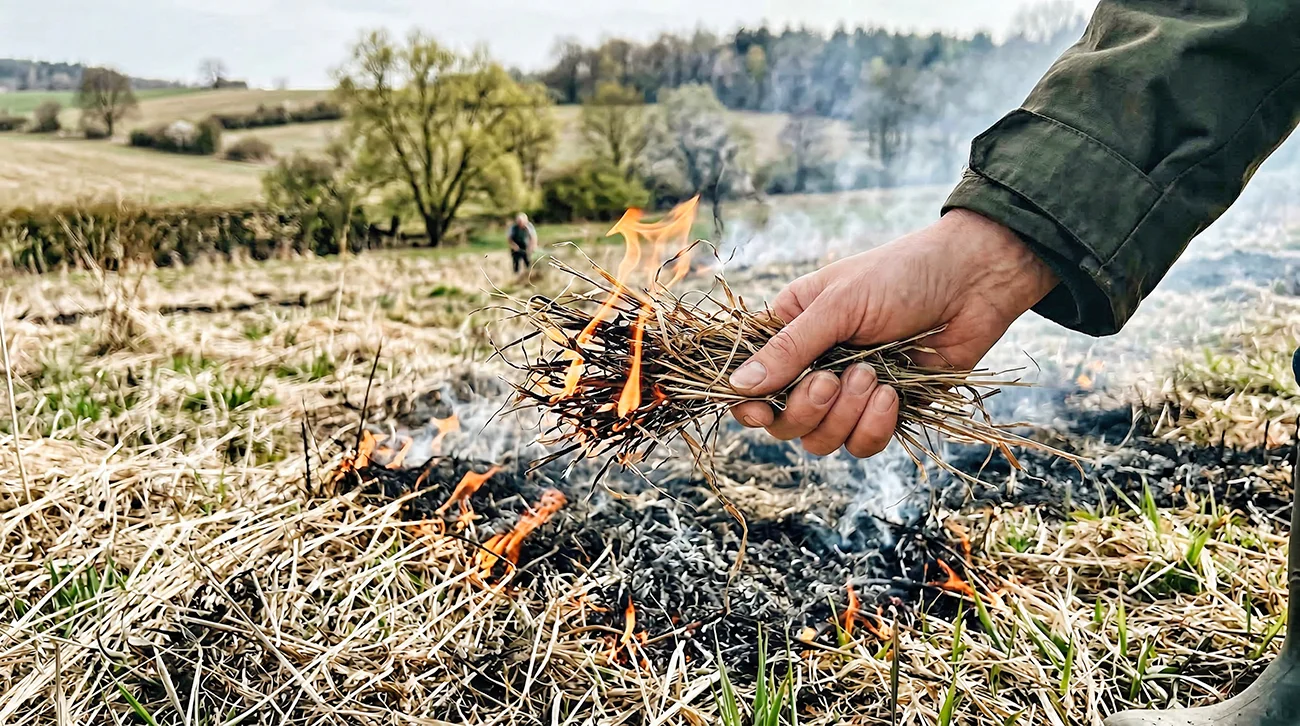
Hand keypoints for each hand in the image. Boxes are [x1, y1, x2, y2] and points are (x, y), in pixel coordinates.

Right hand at [728, 209, 1058, 457]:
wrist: (974, 281)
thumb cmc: (901, 275)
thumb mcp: (838, 304)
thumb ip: (790, 349)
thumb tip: (738, 387)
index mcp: (791, 331)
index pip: (752, 382)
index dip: (749, 404)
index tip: (759, 410)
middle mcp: (814, 367)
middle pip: (784, 422)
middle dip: (807, 409)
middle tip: (834, 379)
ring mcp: (850, 394)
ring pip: (821, 440)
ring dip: (844, 415)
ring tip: (873, 376)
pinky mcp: (886, 412)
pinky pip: (862, 444)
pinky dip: (874, 426)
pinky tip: (893, 396)